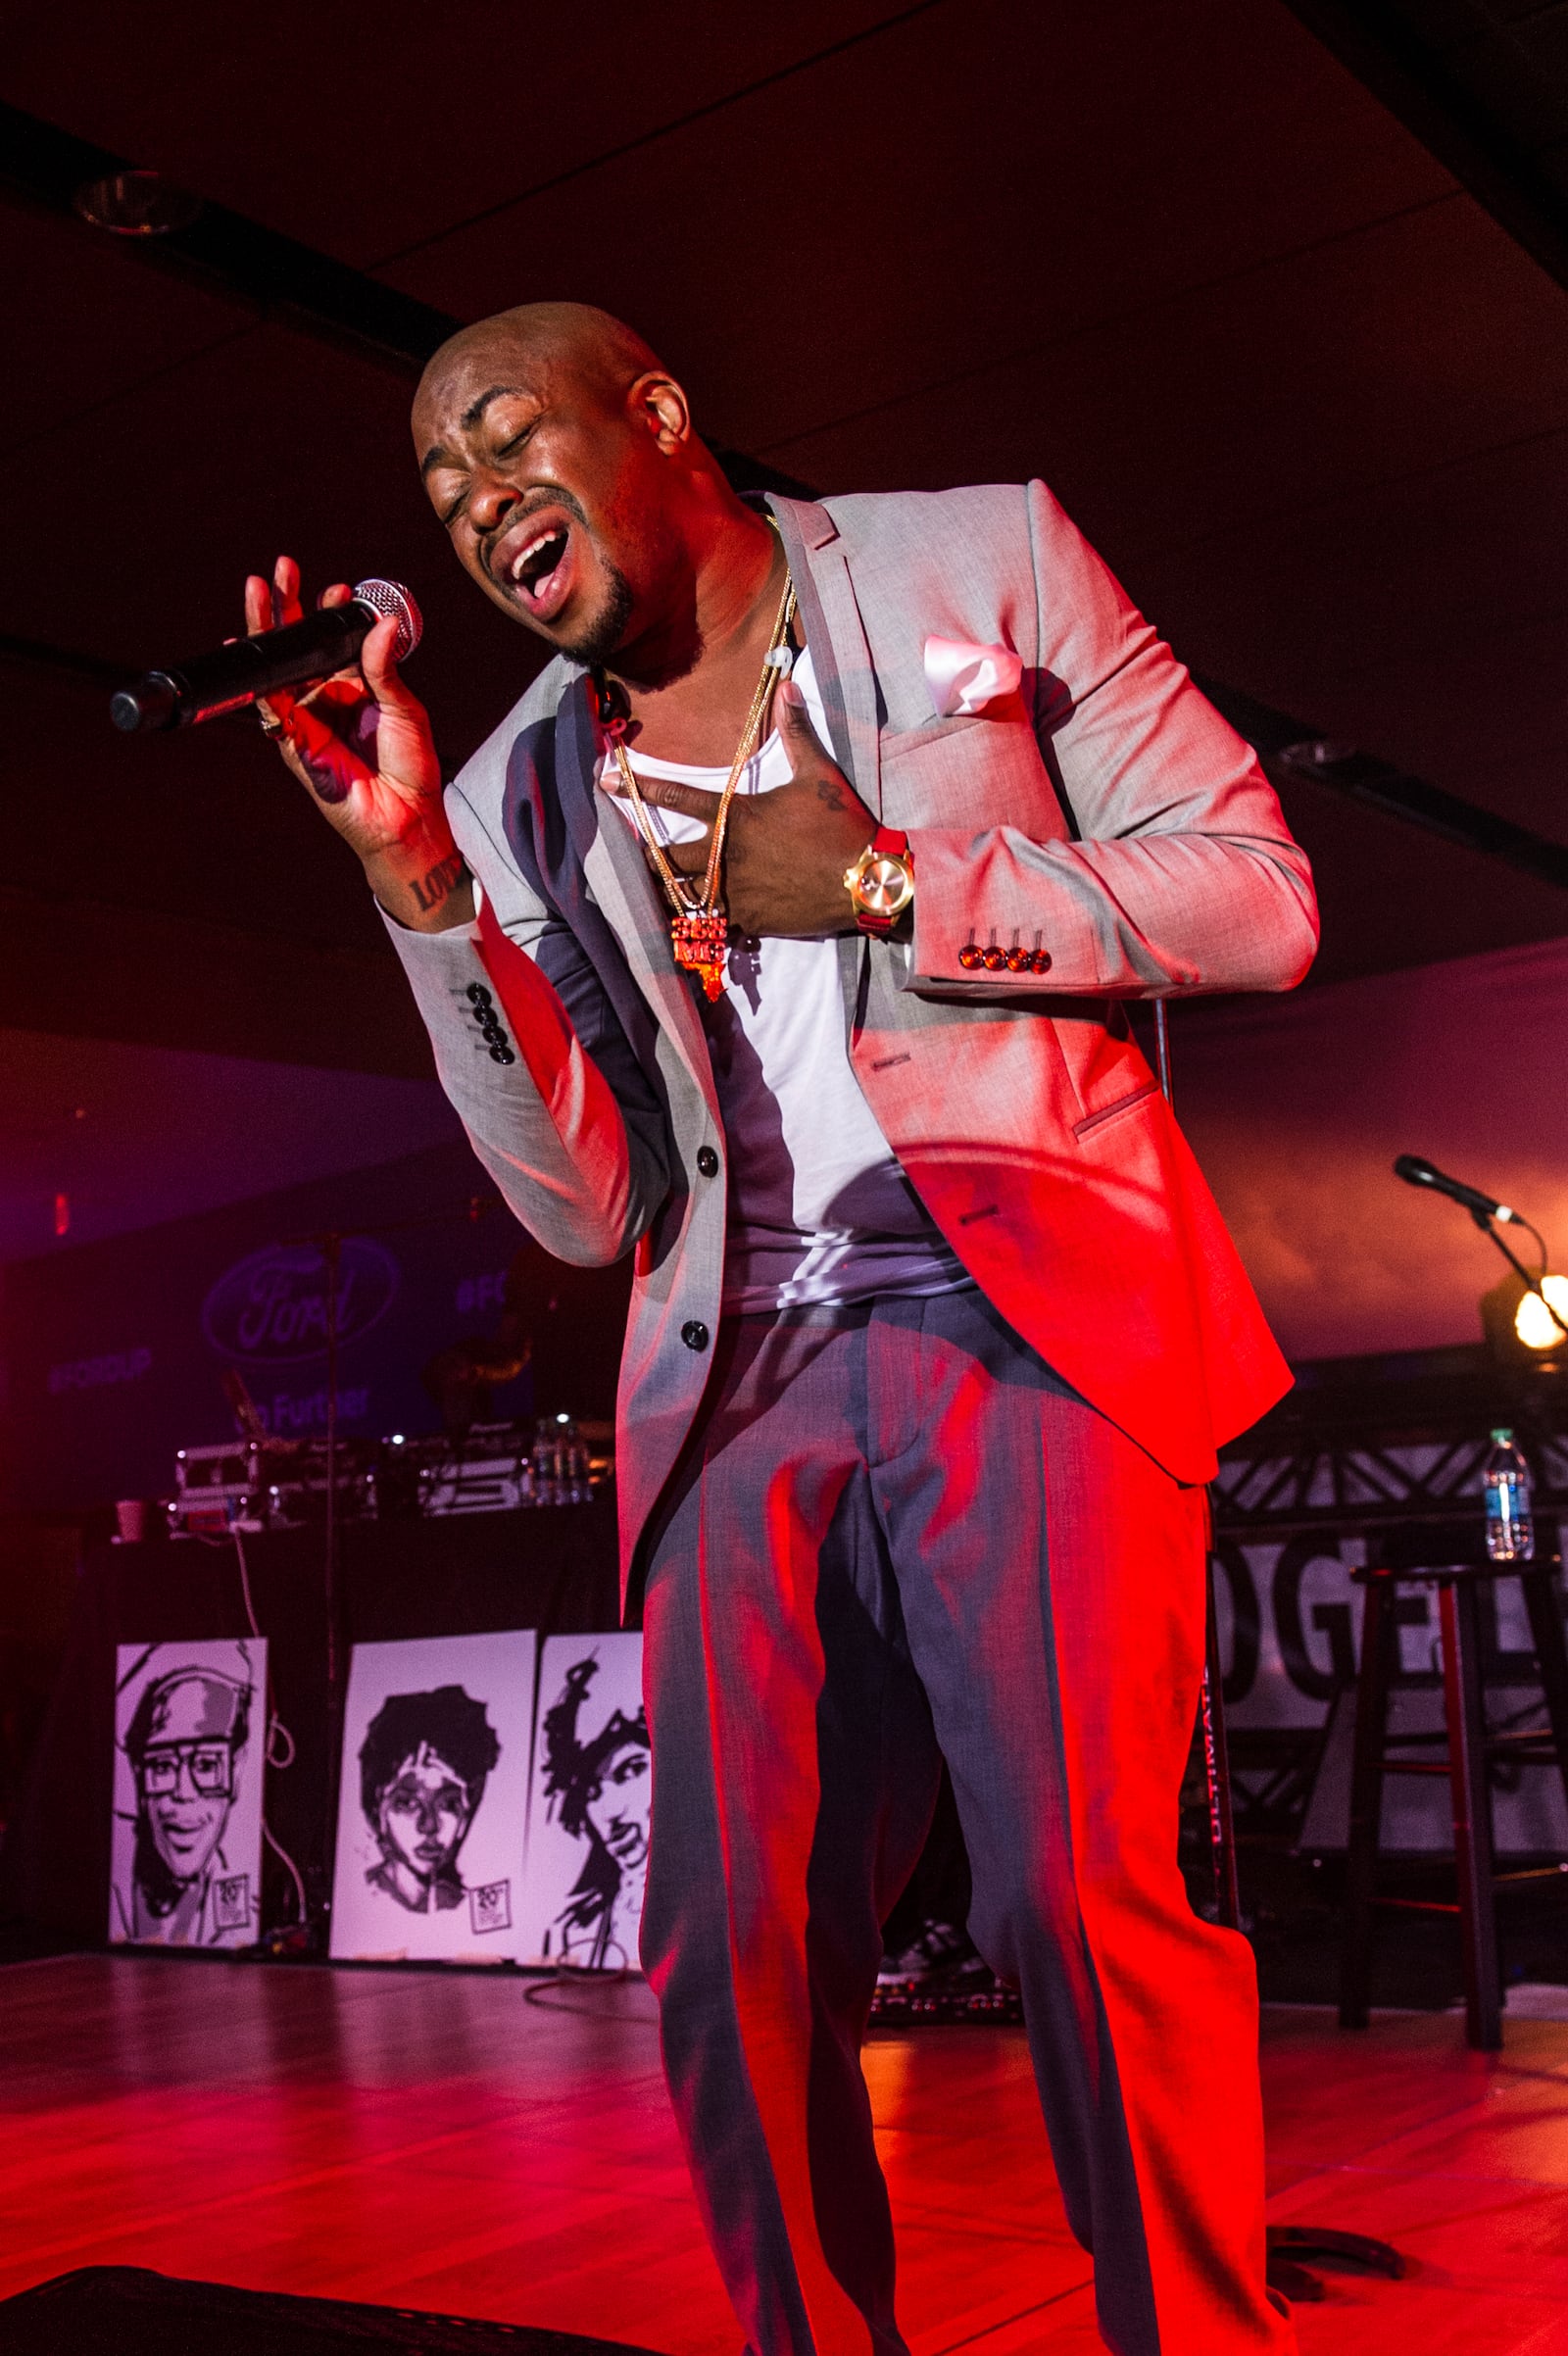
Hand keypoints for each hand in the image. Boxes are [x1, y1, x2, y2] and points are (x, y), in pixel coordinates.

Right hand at [243, 557, 471, 931]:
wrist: (407, 815)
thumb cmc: (411, 766)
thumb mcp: (404, 708)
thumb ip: (385, 668)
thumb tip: (382, 623)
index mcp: (353, 683)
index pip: (332, 637)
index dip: (329, 610)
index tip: (337, 589)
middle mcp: (325, 696)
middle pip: (296, 644)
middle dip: (285, 606)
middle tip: (280, 569)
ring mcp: (306, 718)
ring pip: (277, 669)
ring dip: (266, 632)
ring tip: (257, 590)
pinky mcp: (296, 744)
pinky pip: (272, 710)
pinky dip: (262, 685)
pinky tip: (254, 657)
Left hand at [604, 677, 876, 937]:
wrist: (868, 882)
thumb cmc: (842, 825)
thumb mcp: (819, 773)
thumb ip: (796, 731)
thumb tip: (787, 685)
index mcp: (737, 818)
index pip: (676, 799)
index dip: (639, 790)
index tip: (605, 780)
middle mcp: (727, 857)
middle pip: (666, 860)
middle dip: (643, 858)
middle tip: (626, 856)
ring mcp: (736, 893)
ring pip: (683, 898)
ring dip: (664, 895)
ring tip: (646, 894)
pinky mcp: (752, 921)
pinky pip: (714, 925)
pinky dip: (700, 924)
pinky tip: (688, 926)